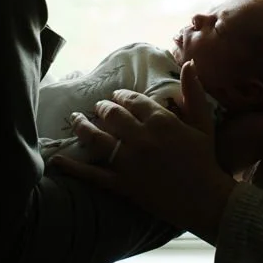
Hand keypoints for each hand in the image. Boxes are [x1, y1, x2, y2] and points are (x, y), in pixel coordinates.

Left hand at [49, 60, 235, 242]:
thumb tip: (188, 63)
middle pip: (111, 114)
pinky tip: (56, 160)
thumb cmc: (206, 160)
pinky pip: (92, 173)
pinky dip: (73, 167)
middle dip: (102, 108)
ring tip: (75, 119)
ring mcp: (128, 161)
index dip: (121, 96)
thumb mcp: (203, 122)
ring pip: (96, 137)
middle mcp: (140, 137)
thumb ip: (192, 91)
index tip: (117, 97)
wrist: (205, 200)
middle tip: (98, 107)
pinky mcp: (121, 184)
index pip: (132, 100)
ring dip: (82, 125)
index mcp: (160, 120)